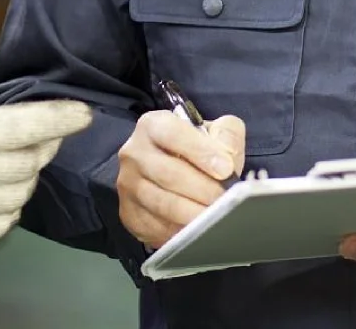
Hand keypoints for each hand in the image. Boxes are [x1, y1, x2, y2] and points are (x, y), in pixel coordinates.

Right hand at [0, 32, 93, 250]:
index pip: (30, 125)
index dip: (62, 117)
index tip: (83, 113)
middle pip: (34, 158)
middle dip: (44, 141)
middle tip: (38, 129)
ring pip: (24, 190)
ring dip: (28, 172)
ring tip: (13, 157)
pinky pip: (6, 221)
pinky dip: (11, 204)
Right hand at [117, 110, 245, 248]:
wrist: (171, 172)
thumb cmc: (195, 151)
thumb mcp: (215, 132)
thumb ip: (227, 135)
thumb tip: (227, 156)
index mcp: (153, 125)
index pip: (172, 134)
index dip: (201, 151)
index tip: (225, 169)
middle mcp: (134, 153)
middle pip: (169, 173)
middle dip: (203, 189)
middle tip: (227, 199)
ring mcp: (128, 185)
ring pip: (163, 203)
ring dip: (194, 213)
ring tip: (218, 217)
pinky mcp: (129, 213)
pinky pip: (155, 226)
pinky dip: (180, 231)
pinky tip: (199, 230)